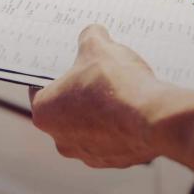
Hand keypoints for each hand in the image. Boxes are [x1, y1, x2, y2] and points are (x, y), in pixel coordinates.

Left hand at [29, 25, 193, 192]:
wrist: (153, 118)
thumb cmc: (115, 84)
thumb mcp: (98, 46)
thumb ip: (90, 37)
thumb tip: (93, 34)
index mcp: (44, 113)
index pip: (40, 88)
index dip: (56, 73)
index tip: (69, 64)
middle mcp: (61, 139)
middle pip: (66, 109)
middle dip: (80, 92)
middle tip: (97, 73)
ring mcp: (88, 154)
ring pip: (90, 126)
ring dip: (101, 110)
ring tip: (120, 89)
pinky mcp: (115, 160)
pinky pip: (113, 138)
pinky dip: (121, 125)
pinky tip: (133, 107)